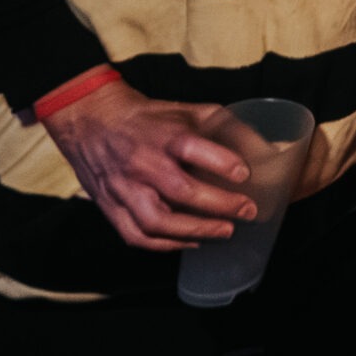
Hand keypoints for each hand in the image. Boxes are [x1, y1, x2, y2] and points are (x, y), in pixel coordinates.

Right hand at [39, 79, 253, 251]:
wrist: (92, 121)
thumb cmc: (149, 118)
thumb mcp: (189, 110)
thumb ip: (224, 127)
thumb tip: (264, 147)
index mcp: (163, 135)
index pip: (192, 147)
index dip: (221, 162)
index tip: (245, 173)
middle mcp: (142, 163)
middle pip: (180, 190)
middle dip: (218, 205)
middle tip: (247, 211)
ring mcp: (123, 188)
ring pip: (156, 220)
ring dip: (194, 231)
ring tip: (224, 231)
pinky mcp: (110, 206)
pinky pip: (136, 235)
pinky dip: (164, 245)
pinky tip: (190, 243)